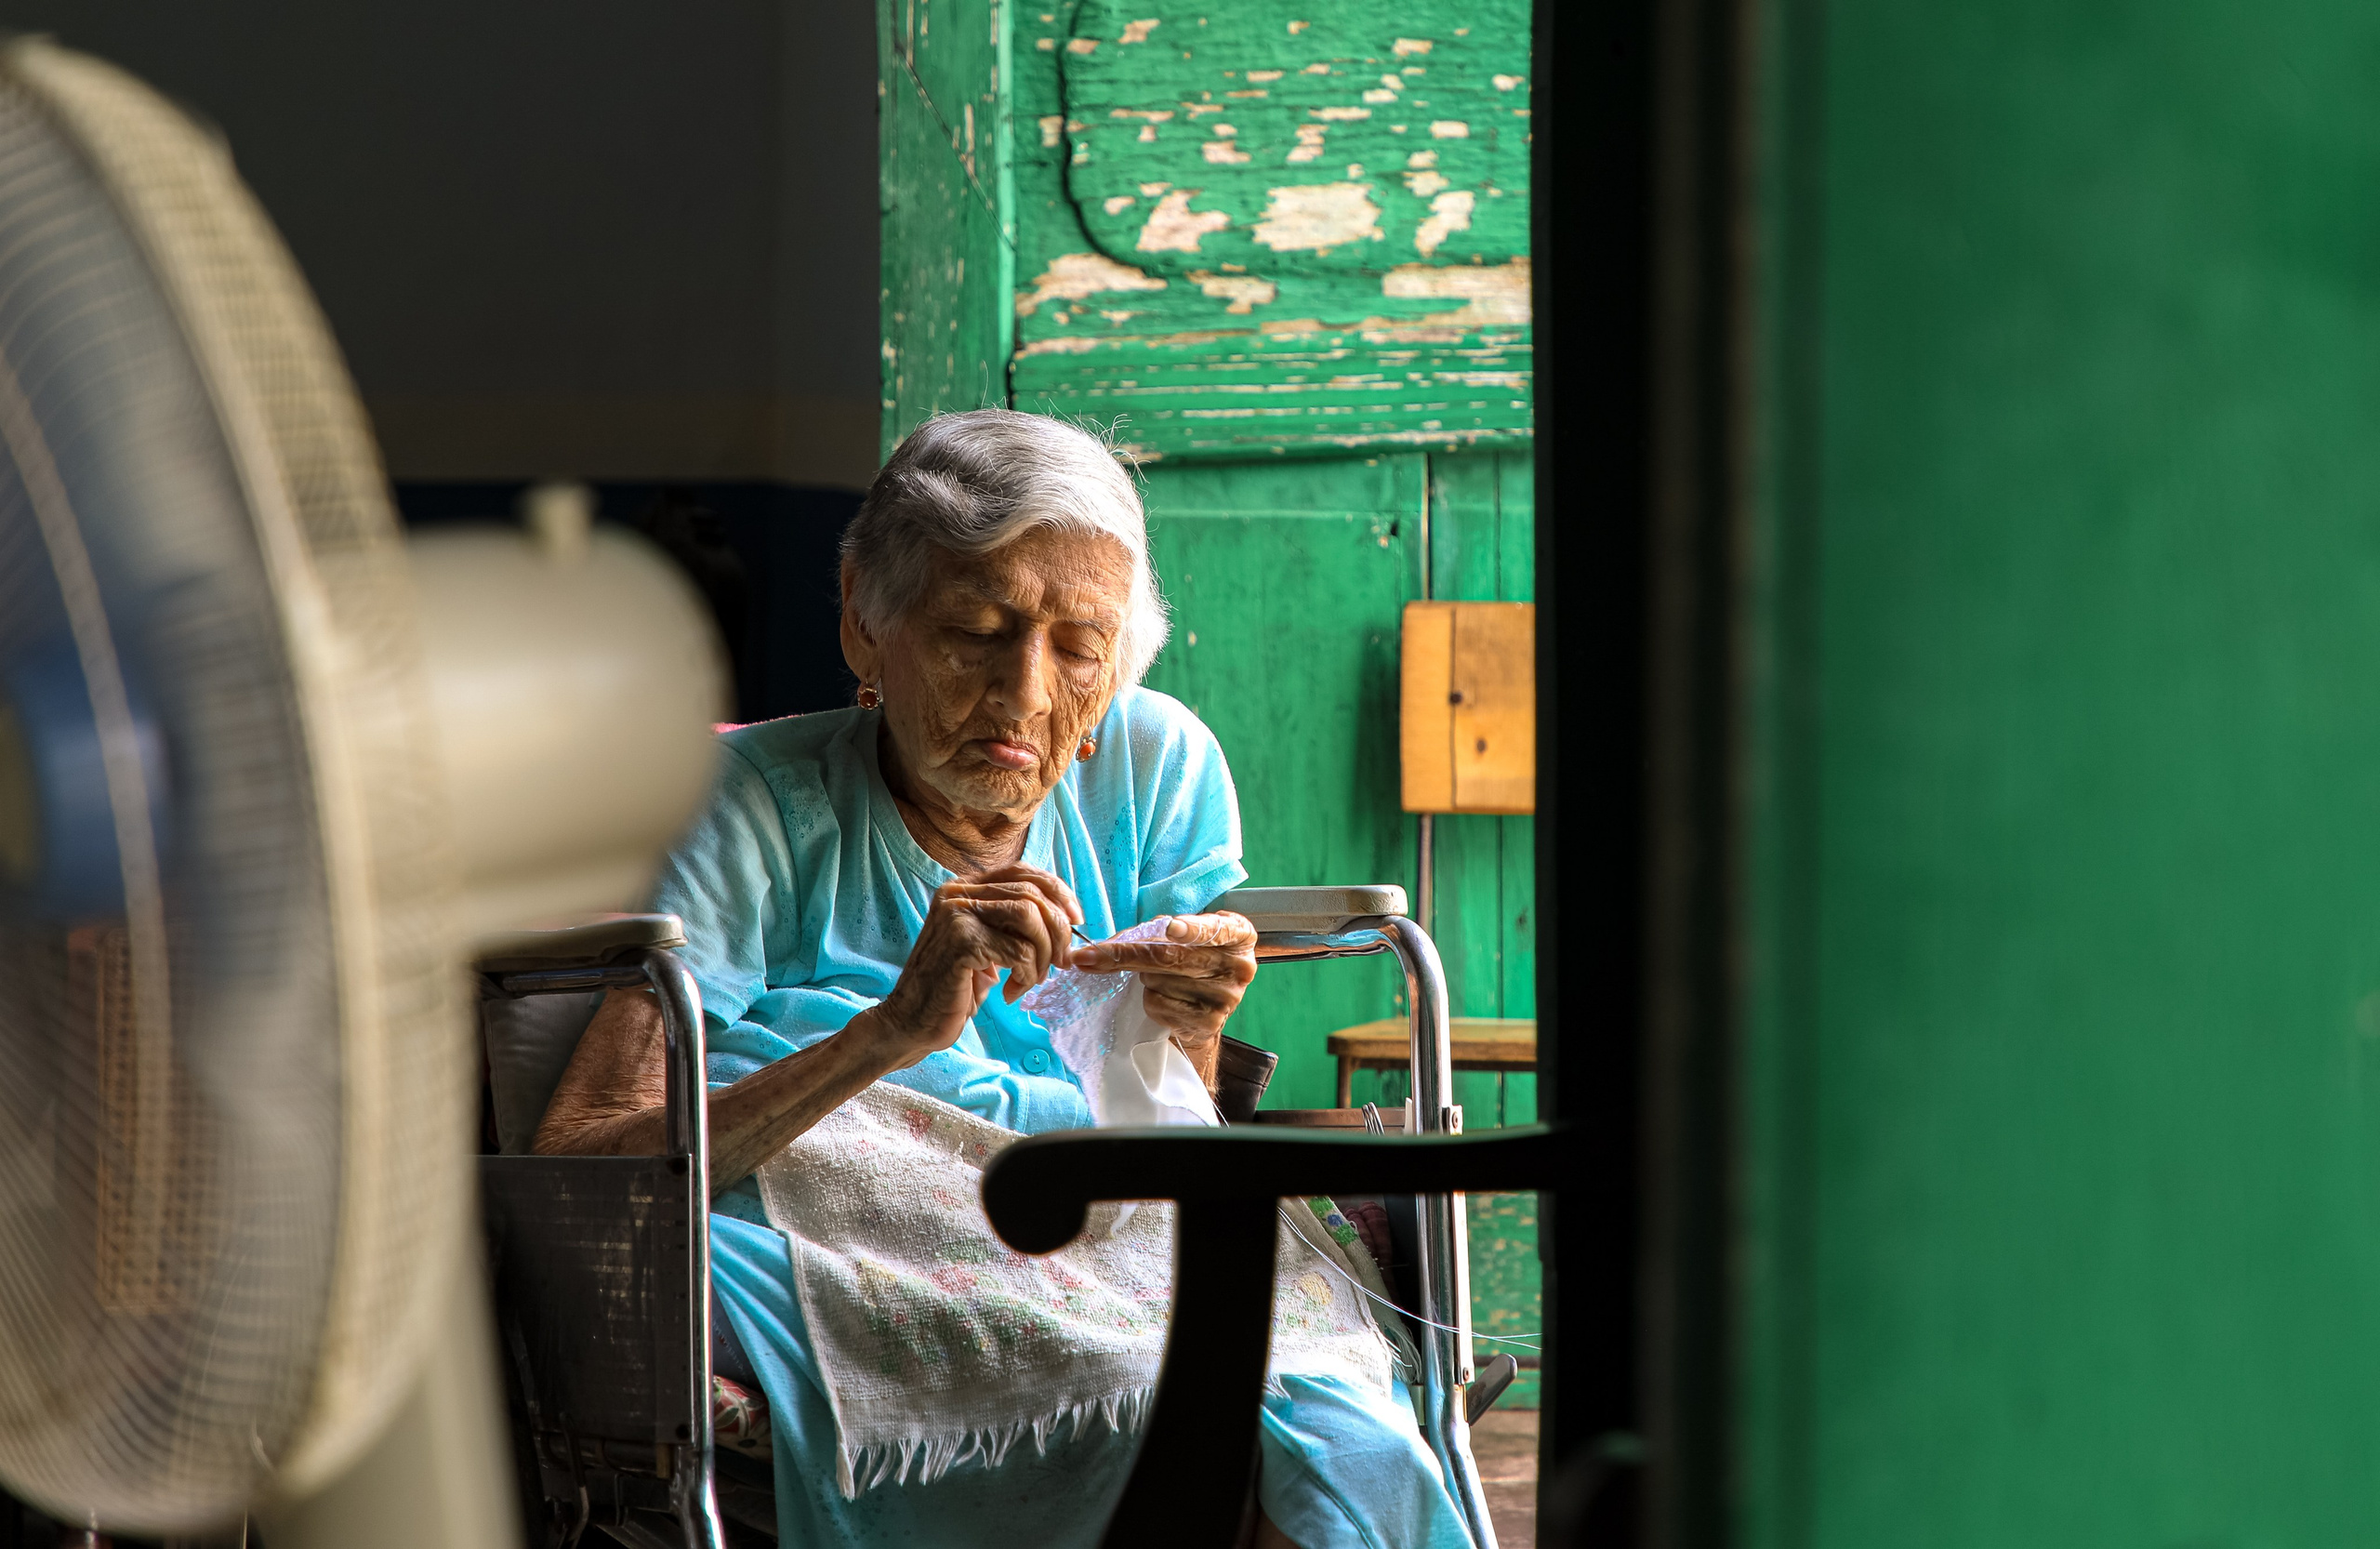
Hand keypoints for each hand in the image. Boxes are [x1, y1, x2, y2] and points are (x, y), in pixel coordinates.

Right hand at [859, 864, 1083, 1070]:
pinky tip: (1010, 992)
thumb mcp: (987, 946)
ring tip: (1033, 978)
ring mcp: (957, 915)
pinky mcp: (961, 943)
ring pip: (1029, 917)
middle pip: (1032, 894)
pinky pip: (1019, 952)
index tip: (1075, 918)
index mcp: (964, 888)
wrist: (911, 1021)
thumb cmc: (954, 988)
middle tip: (1060, 963)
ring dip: (1044, 953)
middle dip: (1058, 931)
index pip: (1023, 872)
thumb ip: (1012, 924)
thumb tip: (1064, 916)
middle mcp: (958, 893)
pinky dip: (1027, 975)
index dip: (1058, 891)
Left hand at [1068, 912, 1257, 1076]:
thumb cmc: (1193, 958)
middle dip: (1124, 955)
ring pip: (1158, 982)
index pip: (1214, 930)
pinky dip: (1150, 999)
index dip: (1191, 929)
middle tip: (1088, 955)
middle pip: (1171, 957)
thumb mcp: (1188, 935)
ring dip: (1144, 978)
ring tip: (1159, 978)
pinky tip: (1165, 997)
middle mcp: (1238, 967)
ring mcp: (1226, 998)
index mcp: (1238, 935)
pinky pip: (1159, 1005)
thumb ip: (1159, 932)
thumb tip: (1105, 947)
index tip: (1170, 928)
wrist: (1209, 1004)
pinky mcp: (1208, 1023)